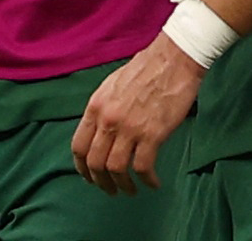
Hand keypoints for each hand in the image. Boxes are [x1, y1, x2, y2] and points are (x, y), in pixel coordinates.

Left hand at [71, 33, 203, 195]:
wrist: (172, 60)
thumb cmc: (144, 70)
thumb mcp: (111, 87)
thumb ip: (102, 110)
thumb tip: (99, 133)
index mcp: (96, 106)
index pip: (78, 146)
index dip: (82, 167)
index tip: (89, 177)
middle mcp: (108, 119)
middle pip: (95, 162)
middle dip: (101, 182)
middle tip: (110, 190)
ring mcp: (129, 128)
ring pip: (117, 169)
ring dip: (123, 185)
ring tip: (131, 190)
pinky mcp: (152, 134)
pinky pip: (143, 167)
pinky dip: (147, 181)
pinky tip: (153, 183)